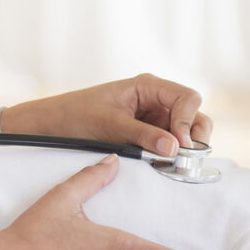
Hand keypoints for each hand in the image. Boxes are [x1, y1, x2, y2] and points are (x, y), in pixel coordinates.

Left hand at [0, 74, 211, 157]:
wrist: (55, 124)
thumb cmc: (78, 116)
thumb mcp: (111, 126)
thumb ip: (144, 136)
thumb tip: (175, 148)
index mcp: (148, 85)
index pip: (188, 98)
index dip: (189, 121)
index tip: (179, 144)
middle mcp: (156, 98)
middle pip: (194, 114)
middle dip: (193, 136)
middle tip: (181, 158)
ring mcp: (155, 116)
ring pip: (186, 131)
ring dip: (183, 148)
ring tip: (170, 164)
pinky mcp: (150, 133)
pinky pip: (171, 143)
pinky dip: (171, 154)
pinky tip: (161, 164)